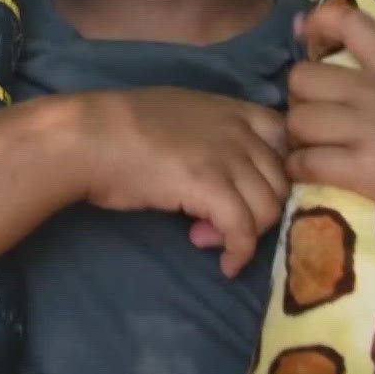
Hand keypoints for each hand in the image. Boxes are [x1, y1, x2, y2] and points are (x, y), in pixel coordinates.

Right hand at [59, 88, 291, 275]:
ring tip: (208, 238)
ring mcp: (227, 157)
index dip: (277, 171)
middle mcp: (238, 130)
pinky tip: (226, 264)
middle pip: (281, 180)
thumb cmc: (118, 125)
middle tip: (220, 222)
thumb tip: (212, 170)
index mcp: (231, 109)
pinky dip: (239, 253)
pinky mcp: (211, 187)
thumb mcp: (178, 114)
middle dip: (258, 208)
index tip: (251, 191)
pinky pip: (244, 230)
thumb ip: (208, 133)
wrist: (89, 136)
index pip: (285, 139)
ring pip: (269, 207)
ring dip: (245, 232)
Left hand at [285, 3, 374, 256]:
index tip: (307, 34)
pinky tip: (308, 175)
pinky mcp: (363, 170)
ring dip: (295, 137)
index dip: (319, 23)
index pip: (351, 22)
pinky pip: (305, 161)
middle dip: (300, 97)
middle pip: (303, 76)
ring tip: (309, 149)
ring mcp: (369, 130)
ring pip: (296, 119)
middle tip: (312, 115)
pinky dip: (299, 169)